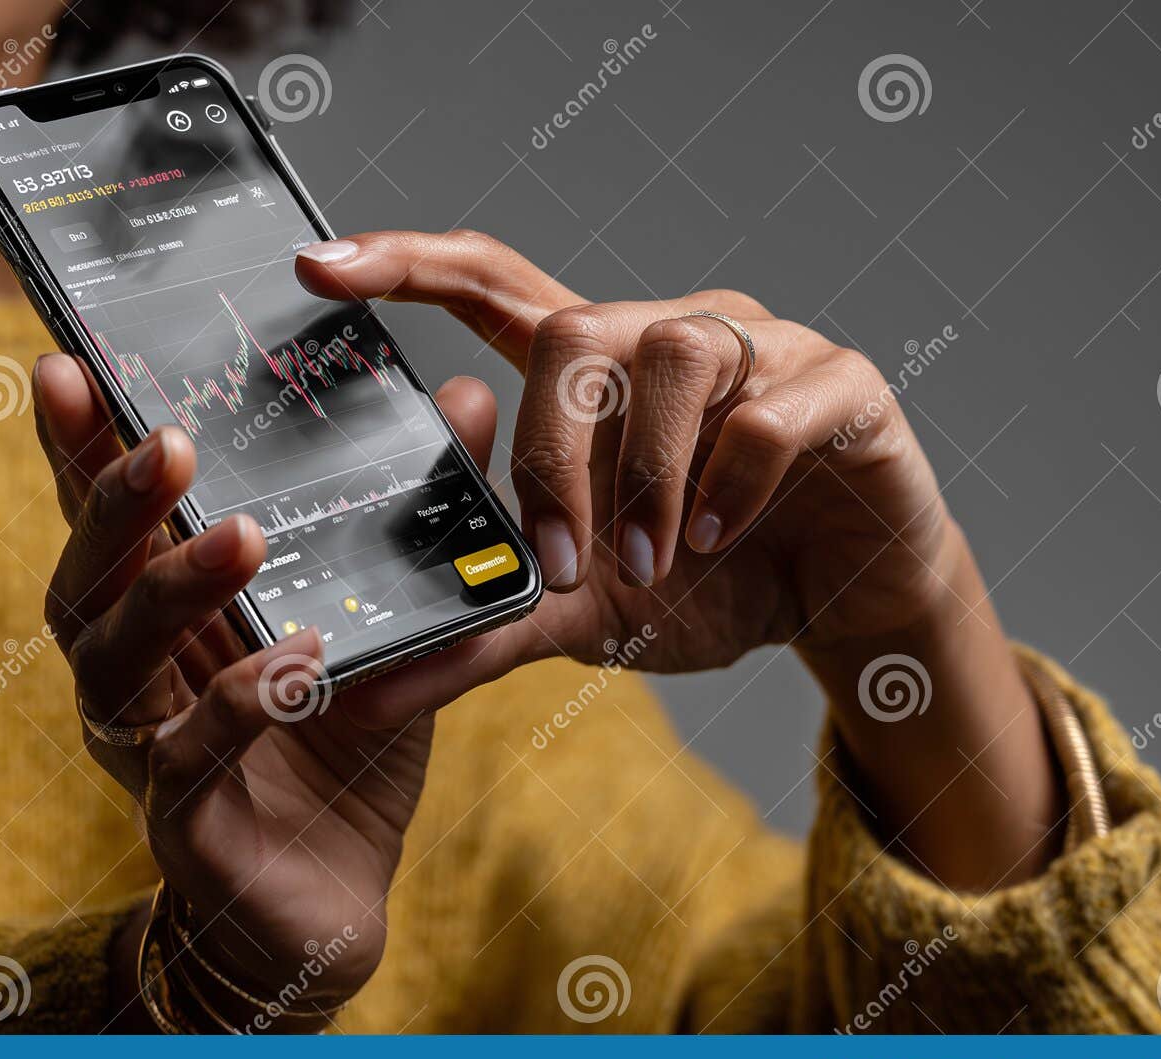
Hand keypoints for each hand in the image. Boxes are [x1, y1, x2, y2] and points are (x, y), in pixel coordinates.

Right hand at [30, 353, 501, 1028]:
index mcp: (163, 615)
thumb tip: (466, 393)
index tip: (70, 363)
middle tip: (172, 438)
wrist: (332, 895)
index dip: (81, 445)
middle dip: (115, 501)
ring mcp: (145, 749)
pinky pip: (191, 757)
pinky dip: (239, 706)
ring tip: (243, 536)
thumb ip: (414, 512)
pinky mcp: (183, 823)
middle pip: (84, 576)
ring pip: (116, 662)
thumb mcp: (384, 617)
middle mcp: (132, 674)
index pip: (109, 517)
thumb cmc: (342, 742)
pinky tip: (295, 665)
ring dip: (171, 591)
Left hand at [298, 231, 1062, 887]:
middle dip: (550, 451)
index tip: (318, 267)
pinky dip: (735, 481)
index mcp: (597, 375)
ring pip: (675, 351)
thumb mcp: (583, 614)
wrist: (842, 606)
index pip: (492, 284)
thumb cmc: (706, 585)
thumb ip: (483, 635)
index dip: (407, 265)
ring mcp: (759, 351)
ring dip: (647, 476)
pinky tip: (719, 539)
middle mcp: (669, 337)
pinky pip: (774, 408)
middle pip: (573, 332)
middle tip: (561, 558)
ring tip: (653, 563)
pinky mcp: (841, 385)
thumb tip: (362, 691)